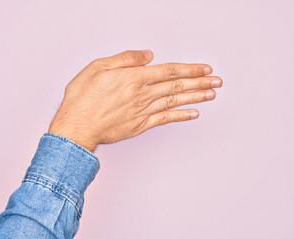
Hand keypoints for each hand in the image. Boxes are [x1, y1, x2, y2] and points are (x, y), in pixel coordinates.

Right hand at [48, 50, 222, 151]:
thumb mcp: (98, 67)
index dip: (190, 69)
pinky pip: (165, 119)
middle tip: (217, 81)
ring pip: (175, 101)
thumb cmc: (83, 97)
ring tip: (212, 94)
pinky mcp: (140, 126)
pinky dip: (181, 116)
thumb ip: (125, 59)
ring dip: (196, 97)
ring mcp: (143, 112)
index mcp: (133, 78)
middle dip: (200, 82)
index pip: (169, 71)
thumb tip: (148, 56)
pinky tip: (193, 114)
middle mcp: (142, 95)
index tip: (205, 68)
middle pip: (177, 86)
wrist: (76, 127)